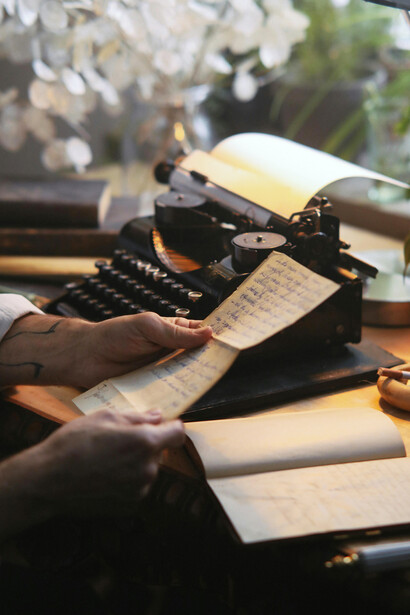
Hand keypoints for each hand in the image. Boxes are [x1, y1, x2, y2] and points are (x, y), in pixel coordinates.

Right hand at [0, 408, 184, 540]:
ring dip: (136, 461)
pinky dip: (128, 479)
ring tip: (107, 458)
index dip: (170, 426)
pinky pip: (138, 485)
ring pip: (148, 468)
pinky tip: (104, 474)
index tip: (160, 424)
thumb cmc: (73, 443)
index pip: (178, 432)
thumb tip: (158, 415)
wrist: (48, 481)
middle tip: (118, 439)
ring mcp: (140, 490)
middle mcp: (148, 469)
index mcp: (145, 442)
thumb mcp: (104, 417)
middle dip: (146, 443)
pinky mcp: (130, 505)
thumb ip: (136, 417)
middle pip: (160, 450)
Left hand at [73, 312, 212, 387]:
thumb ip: (175, 333)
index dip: (216, 335)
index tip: (233, 341)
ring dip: (195, 378)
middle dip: (210, 360)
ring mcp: (163, 369)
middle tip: (224, 365)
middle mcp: (171, 350)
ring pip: (186, 375)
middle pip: (198, 356)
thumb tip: (207, 333)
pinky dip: (178, 392)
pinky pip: (170, 390)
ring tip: (208, 381)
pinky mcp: (153, 386)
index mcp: (172, 330)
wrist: (85, 358)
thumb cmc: (113, 335)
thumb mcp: (147, 327)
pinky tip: (186, 395)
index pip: (200, 332)